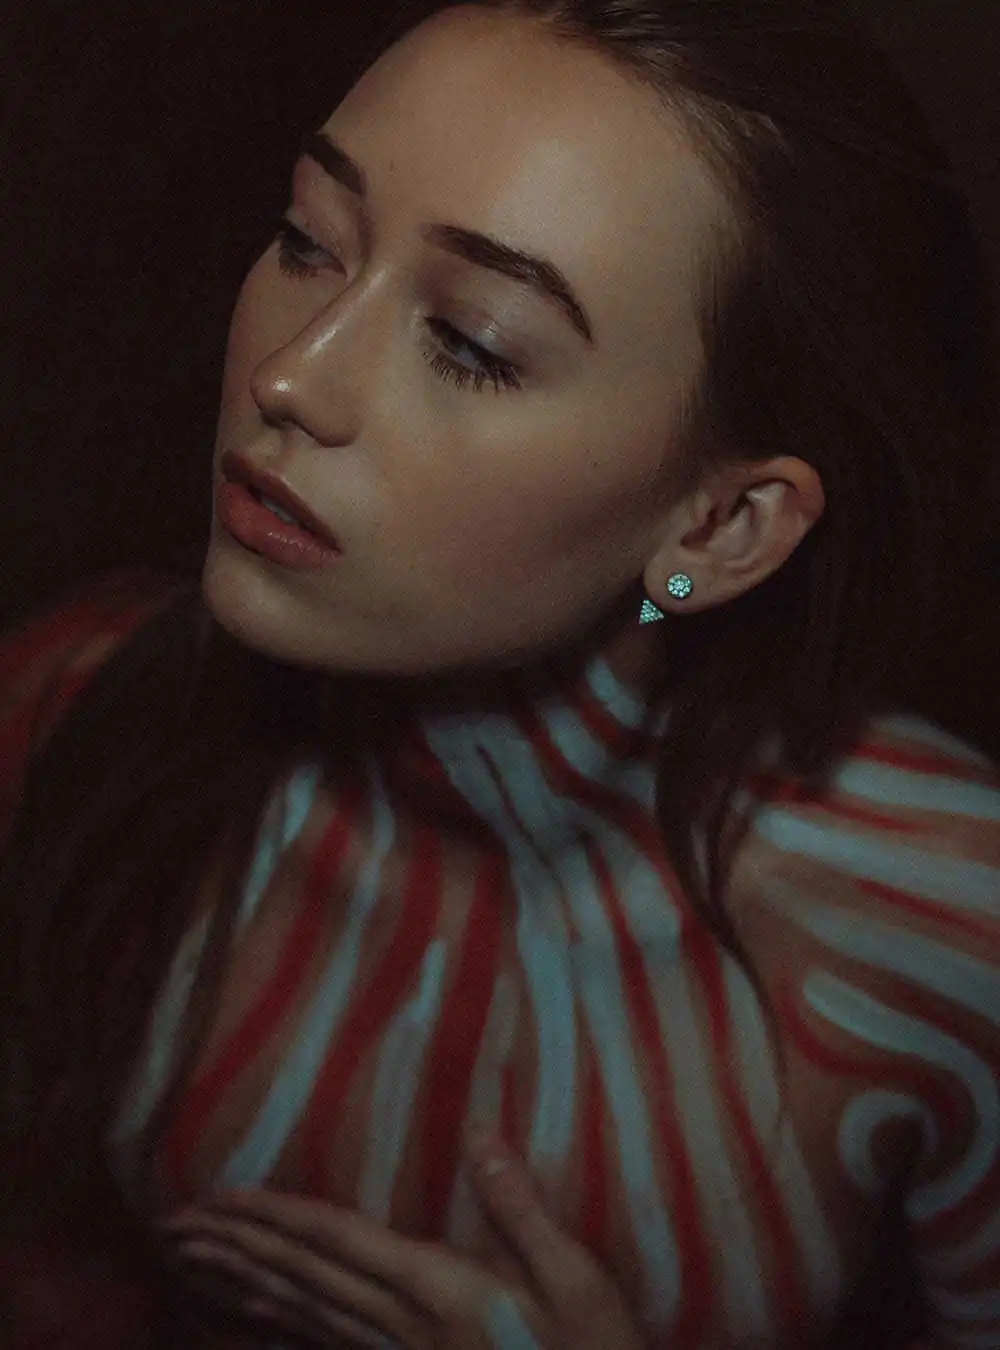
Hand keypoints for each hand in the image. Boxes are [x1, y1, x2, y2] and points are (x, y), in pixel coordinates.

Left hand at [155, 1126, 650, 1349]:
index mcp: (439, 1289)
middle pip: (306, 1279)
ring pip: (305, 1315)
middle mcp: (405, 1325)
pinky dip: (283, 1323)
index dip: (277, 1217)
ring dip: (246, 1283)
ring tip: (196, 1262)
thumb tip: (478, 1130)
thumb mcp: (577, 1278)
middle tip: (178, 1226)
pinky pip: (329, 1344)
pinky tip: (258, 1313)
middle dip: (238, 1248)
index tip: (221, 1197)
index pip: (340, 1243)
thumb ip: (520, 1205)